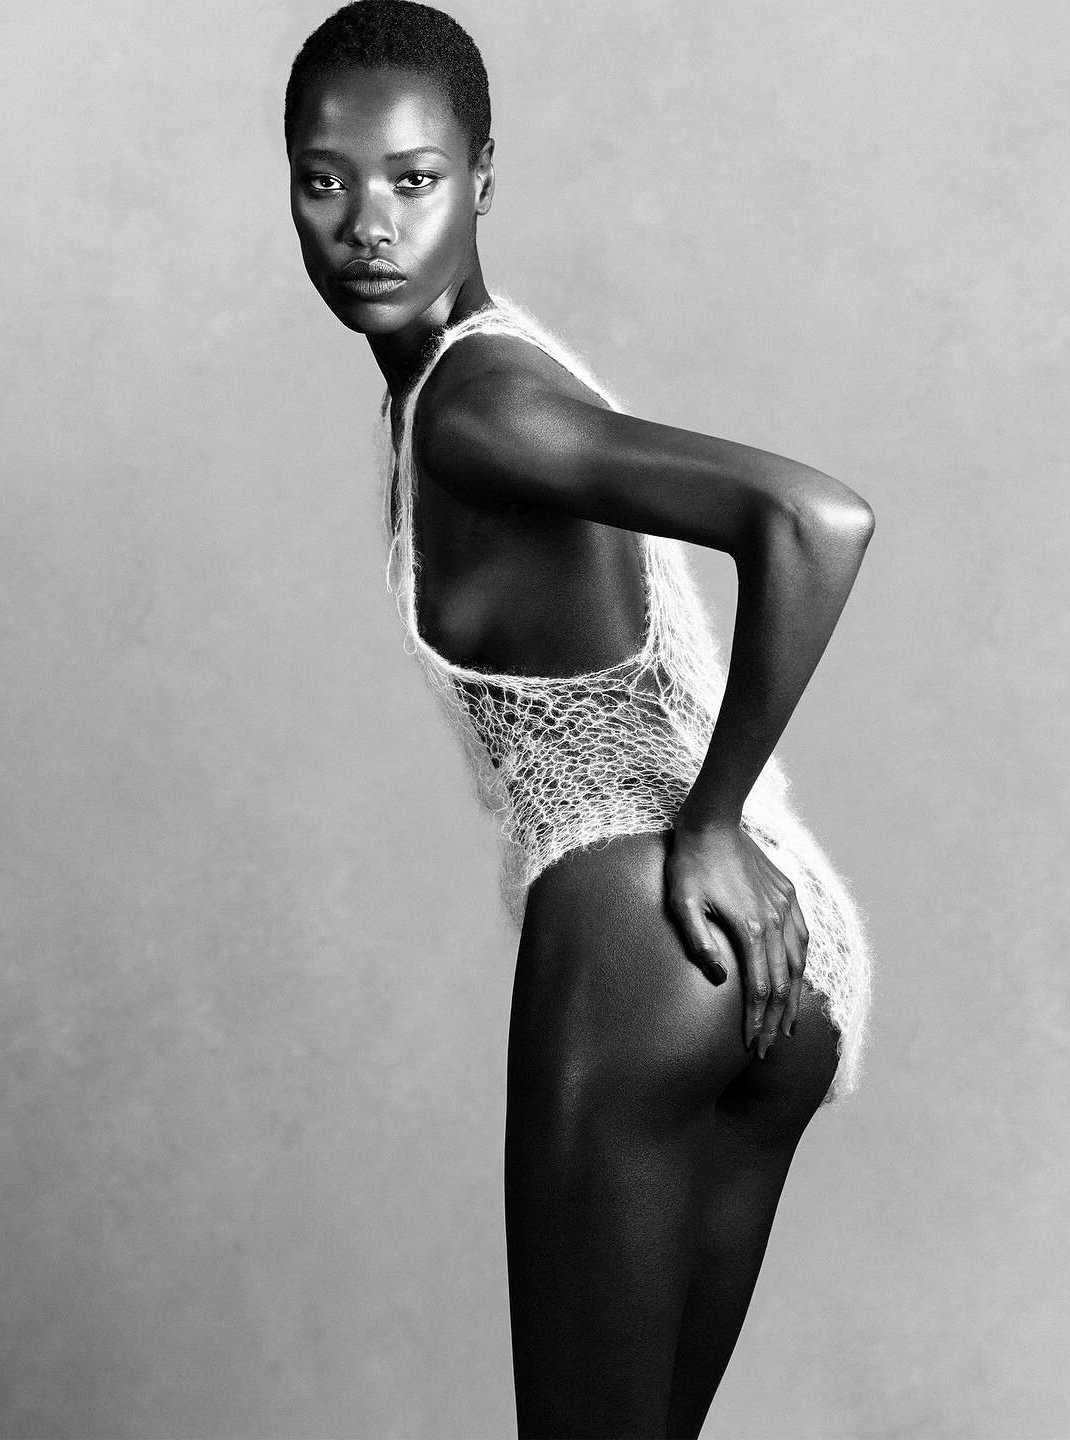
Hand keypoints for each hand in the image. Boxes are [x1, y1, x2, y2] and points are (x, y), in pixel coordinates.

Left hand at [664, 815, 808, 1057]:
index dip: (757, 1021)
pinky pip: (802, 937)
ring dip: (793, 999)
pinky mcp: (788, 894)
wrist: (713, 823)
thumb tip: (718, 978)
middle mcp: (774, 921)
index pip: (759, 989)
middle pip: (781, 983)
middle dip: (776, 1021)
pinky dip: (801, 965)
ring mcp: (785, 907)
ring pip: (797, 964)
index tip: (753, 1046)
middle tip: (769, 1050)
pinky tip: (796, 979)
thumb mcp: (681, 903)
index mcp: (749, 928)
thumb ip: (699, 942)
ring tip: (788, 1026)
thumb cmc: (689, 864)